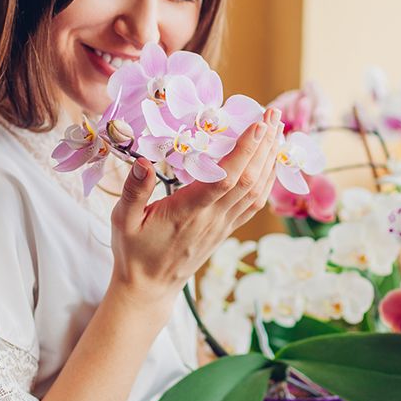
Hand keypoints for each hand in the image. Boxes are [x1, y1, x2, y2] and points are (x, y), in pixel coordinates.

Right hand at [107, 107, 282, 309]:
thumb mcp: (122, 220)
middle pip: (249, 179)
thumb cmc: (134, 251)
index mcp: (188, 212)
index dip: (245, 151)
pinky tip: (272, 160)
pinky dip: (268, 178)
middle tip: (274, 113)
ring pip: (257, 190)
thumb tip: (142, 161)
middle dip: (265, 144)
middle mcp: (212, 218)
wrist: (150, 287)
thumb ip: (134, 191)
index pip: (225, 179)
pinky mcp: (227, 228)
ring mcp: (224, 225)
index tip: (258, 124)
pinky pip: (255, 202)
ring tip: (278, 129)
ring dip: (270, 158)